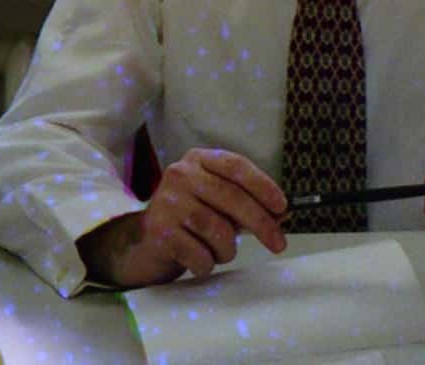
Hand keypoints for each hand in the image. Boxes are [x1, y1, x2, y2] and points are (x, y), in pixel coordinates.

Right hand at [78, 148, 287, 287]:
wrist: (142, 242)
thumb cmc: (188, 220)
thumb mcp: (215, 202)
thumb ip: (245, 203)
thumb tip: (282, 215)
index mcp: (198, 159)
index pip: (236, 166)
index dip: (263, 186)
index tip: (283, 207)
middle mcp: (180, 174)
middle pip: (232, 198)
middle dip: (261, 224)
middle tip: (278, 243)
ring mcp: (168, 202)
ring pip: (218, 230)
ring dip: (228, 249)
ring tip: (221, 252)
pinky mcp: (159, 232)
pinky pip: (200, 254)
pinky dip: (207, 264)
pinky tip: (199, 260)